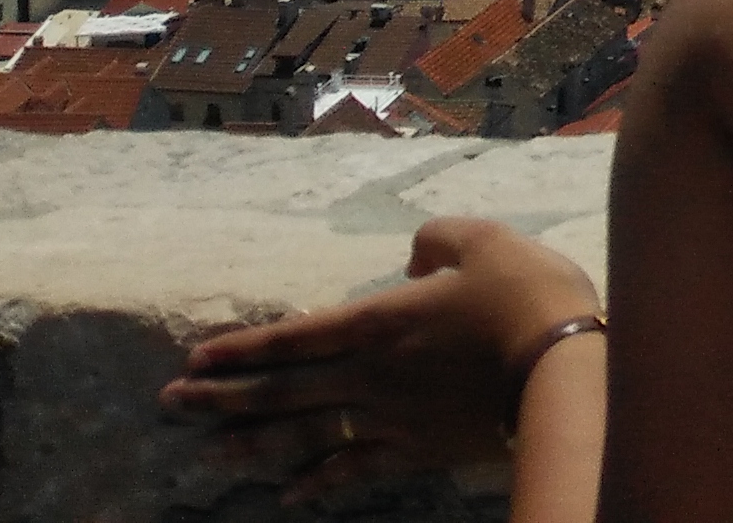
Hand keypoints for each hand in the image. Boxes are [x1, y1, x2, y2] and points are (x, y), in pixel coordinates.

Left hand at [162, 215, 602, 491]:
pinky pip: (355, 468)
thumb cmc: (524, 297)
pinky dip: (319, 482)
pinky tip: (289, 494)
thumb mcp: (483, 239)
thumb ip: (436, 239)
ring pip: (305, 433)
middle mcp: (370, 374)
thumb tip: (413, 256)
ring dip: (251, 442)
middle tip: (170, 406)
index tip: (195, 359)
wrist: (562, 370)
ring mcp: (390, 418)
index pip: (295, 338)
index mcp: (380, 321)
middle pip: (282, 390)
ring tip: (207, 452)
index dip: (243, 348)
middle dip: (221, 397)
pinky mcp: (418, 448)